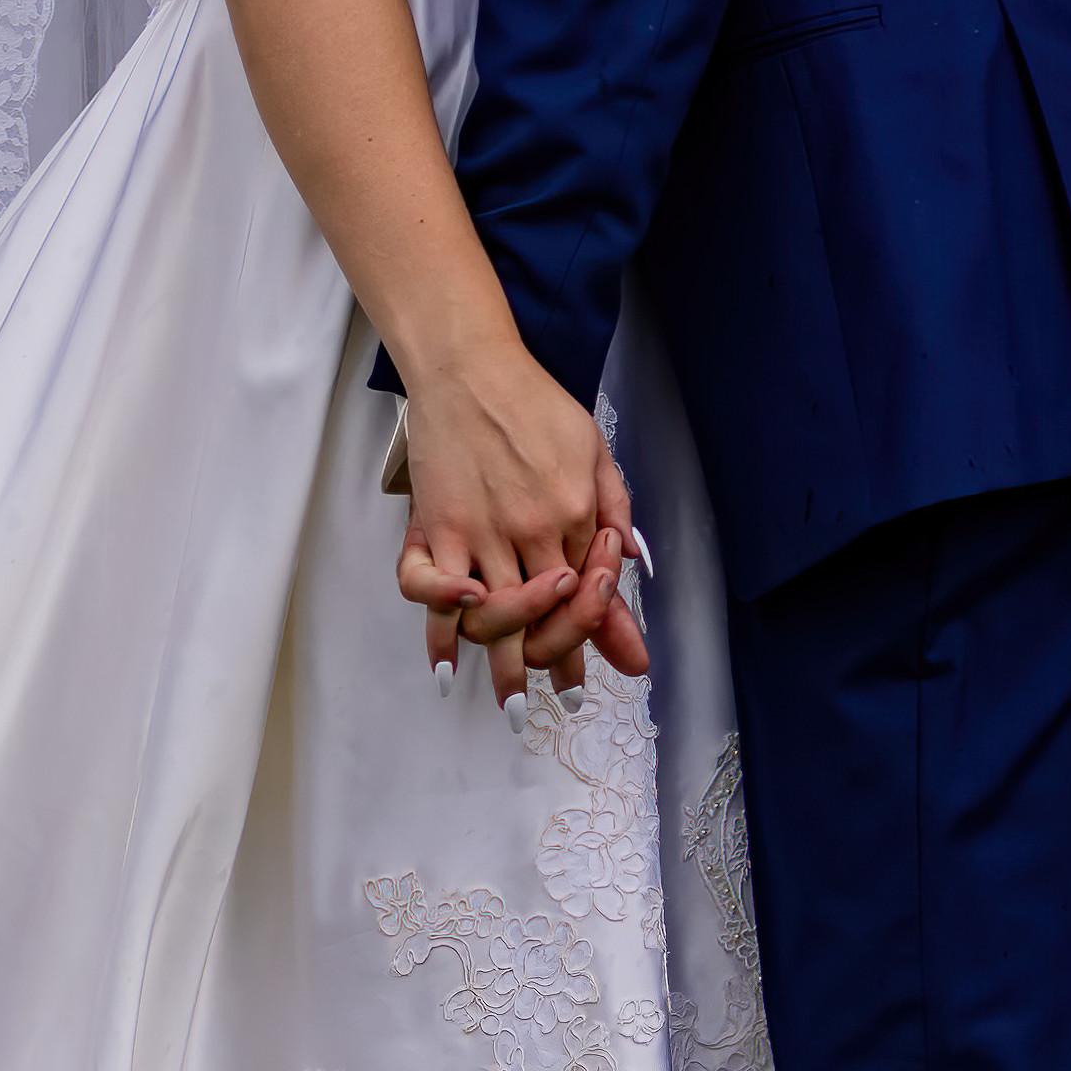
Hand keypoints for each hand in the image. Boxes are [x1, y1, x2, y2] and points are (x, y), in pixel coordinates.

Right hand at [393, 346, 647, 700]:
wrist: (470, 364)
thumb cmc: (534, 403)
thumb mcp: (594, 451)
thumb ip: (616, 512)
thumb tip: (637, 568)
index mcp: (579, 511)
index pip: (593, 590)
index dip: (596, 632)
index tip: (598, 671)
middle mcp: (533, 530)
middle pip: (550, 617)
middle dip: (559, 664)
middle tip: (562, 693)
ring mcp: (481, 532)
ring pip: (499, 619)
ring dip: (508, 669)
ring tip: (514, 705)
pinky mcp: (437, 527)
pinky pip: (433, 593)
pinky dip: (439, 633)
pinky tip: (448, 667)